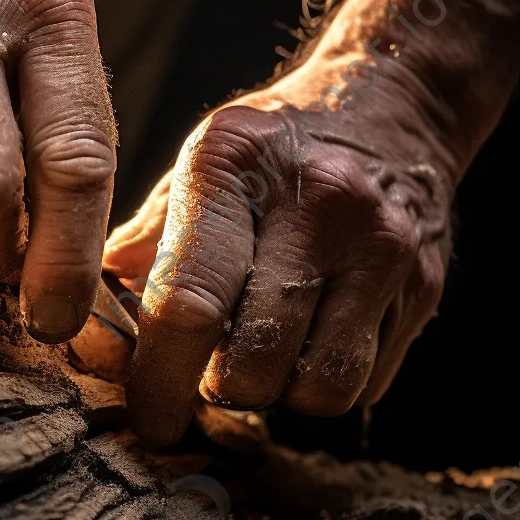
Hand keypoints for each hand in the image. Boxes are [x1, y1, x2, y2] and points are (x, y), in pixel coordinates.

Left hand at [106, 0, 519, 447]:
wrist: (392, 101)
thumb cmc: (273, 144)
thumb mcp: (201, 163)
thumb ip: (149, 239)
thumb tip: (93, 317)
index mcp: (233, 168)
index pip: (189, 301)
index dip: (160, 378)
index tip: (146, 418)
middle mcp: (316, 204)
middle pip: (255, 362)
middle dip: (219, 392)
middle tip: (207, 375)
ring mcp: (381, 244)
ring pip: (321, 386)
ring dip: (280, 394)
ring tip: (262, 358)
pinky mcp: (425, 281)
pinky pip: (369, 379)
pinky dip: (326, 382)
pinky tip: (309, 344)